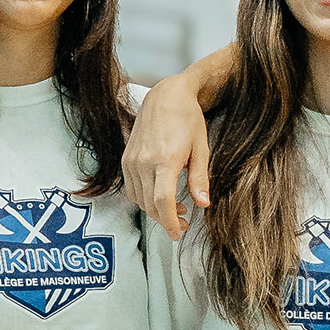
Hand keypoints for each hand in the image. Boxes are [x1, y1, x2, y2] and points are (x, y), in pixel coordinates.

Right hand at [125, 74, 211, 240]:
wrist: (165, 96)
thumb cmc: (188, 119)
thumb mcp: (201, 148)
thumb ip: (200, 178)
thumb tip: (203, 204)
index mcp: (165, 160)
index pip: (163, 201)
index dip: (170, 221)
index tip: (178, 234)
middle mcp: (143, 162)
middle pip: (151, 204)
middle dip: (166, 220)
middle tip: (184, 226)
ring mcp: (131, 161)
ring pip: (139, 199)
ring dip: (155, 211)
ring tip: (176, 210)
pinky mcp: (126, 159)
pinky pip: (132, 189)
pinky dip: (145, 199)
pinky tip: (160, 196)